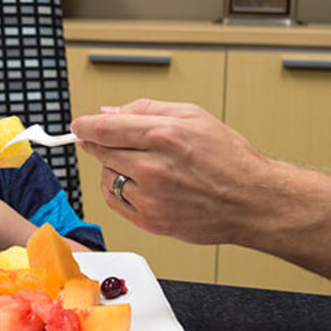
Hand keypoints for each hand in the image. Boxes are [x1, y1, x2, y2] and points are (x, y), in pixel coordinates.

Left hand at [71, 99, 271, 244]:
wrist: (252, 200)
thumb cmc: (229, 158)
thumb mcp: (193, 116)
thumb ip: (146, 110)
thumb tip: (108, 112)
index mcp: (164, 135)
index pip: (104, 128)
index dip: (84, 126)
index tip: (78, 126)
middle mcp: (154, 167)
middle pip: (101, 151)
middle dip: (99, 144)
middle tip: (110, 142)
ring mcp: (151, 197)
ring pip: (107, 176)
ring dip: (114, 167)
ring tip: (141, 165)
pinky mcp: (150, 220)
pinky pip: (115, 200)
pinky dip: (118, 190)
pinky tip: (138, 184)